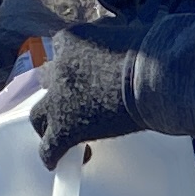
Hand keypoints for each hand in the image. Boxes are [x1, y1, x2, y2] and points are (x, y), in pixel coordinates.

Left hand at [28, 27, 142, 163]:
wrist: (154, 79)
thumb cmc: (152, 54)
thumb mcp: (129, 33)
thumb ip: (118, 36)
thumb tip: (129, 39)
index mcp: (73, 40)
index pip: (63, 48)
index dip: (73, 62)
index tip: (86, 69)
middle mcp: (60, 67)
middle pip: (48, 80)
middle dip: (58, 90)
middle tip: (74, 100)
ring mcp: (60, 99)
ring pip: (40, 114)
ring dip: (50, 122)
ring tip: (61, 131)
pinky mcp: (66, 129)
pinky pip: (50, 147)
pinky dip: (51, 155)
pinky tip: (56, 162)